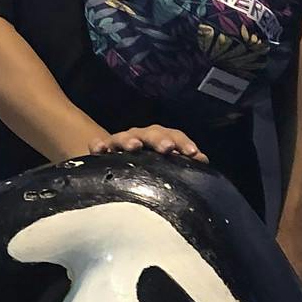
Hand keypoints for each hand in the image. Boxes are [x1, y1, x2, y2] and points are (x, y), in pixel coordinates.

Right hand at [83, 125, 207, 162]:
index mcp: (159, 140)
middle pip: (151, 133)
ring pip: (124, 137)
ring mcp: (120, 142)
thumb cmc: (148, 168)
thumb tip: (203, 160)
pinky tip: (99, 150)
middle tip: (167, 148)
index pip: (173, 136)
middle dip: (159, 139)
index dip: (183, 143)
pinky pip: (98, 145)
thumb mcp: (167, 166)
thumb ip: (183, 163)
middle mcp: (140, 137)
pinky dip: (99, 145)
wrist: (117, 167)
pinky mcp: (102, 150)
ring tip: (134, 147)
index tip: (193, 154)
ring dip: (130, 140)